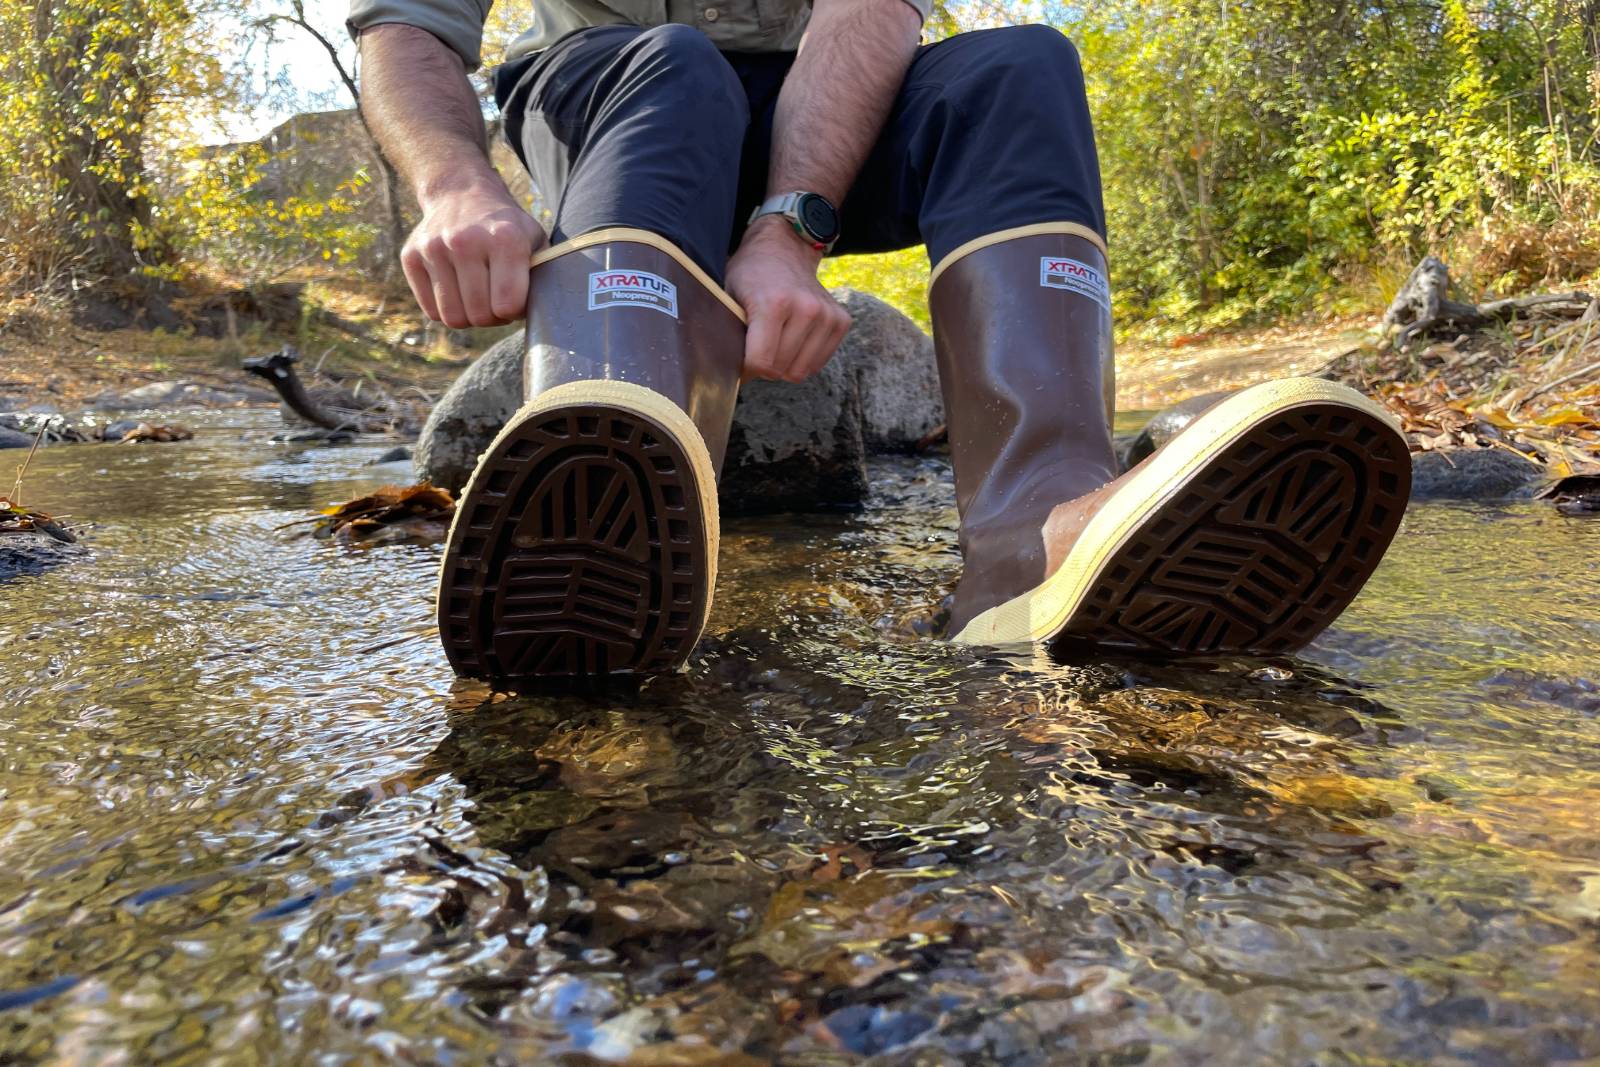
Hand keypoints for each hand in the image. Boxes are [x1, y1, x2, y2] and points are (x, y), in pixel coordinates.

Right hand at [401, 177, 545, 328]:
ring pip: (453, 318)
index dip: (514, 311)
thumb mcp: (535, 240)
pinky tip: (457, 291)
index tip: (515, 298)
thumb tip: (545, 315)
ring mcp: (434, 248)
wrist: (462, 194)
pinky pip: (431, 311)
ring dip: (469, 317)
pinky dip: (447, 310)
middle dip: (492, 317)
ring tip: (478, 297)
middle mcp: (466, 241)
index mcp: (504, 238)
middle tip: (496, 300)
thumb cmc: (506, 227)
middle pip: (480, 316)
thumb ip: (543, 275)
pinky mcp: (411, 256)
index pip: (507, 305)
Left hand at [725, 217, 850, 382]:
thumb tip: (727, 376)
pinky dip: (803, 359)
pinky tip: (793, 338)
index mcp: (774, 303)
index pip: (761, 363)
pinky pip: (818, 364)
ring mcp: (827, 315)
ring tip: (775, 340)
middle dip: (765, 366)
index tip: (741, 359)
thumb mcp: (728, 297)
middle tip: (757, 345)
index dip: (747, 368)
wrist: (784, 249)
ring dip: (784, 365)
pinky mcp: (841, 321)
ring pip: (800, 372)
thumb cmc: (750, 275)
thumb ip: (727, 334)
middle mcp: (806, 308)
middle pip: (780, 370)